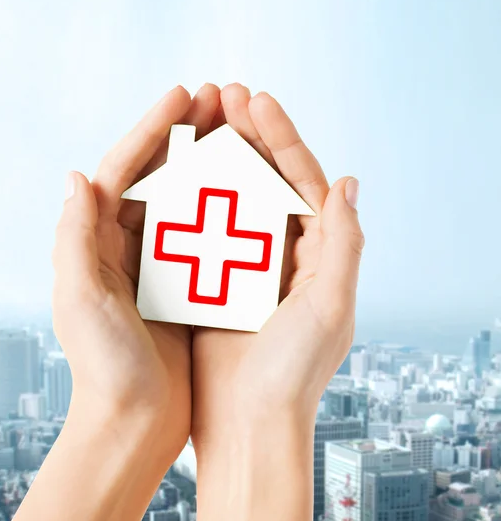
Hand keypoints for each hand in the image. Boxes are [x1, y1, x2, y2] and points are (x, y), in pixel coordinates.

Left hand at [8, 85, 222, 520]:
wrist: (134, 422)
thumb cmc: (104, 368)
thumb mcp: (81, 301)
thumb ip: (74, 239)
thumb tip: (77, 176)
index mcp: (96, 243)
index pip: (122, 170)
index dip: (151, 129)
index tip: (183, 95)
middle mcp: (124, 246)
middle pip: (156, 175)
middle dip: (185, 134)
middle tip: (218, 98)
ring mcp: (156, 263)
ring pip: (185, 199)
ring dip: (209, 163)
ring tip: (237, 130)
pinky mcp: (183, 285)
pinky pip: (206, 234)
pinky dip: (224, 208)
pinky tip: (250, 188)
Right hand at [190, 84, 363, 520]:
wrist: (247, 426)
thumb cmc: (292, 375)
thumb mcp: (330, 308)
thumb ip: (344, 243)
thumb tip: (348, 182)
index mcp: (317, 255)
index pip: (302, 180)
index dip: (282, 137)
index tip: (255, 100)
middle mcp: (284, 255)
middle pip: (265, 181)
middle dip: (247, 136)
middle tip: (221, 95)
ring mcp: (246, 266)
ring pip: (230, 199)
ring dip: (215, 159)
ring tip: (197, 121)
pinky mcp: (213, 283)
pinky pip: (201, 231)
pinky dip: (190, 200)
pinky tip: (173, 173)